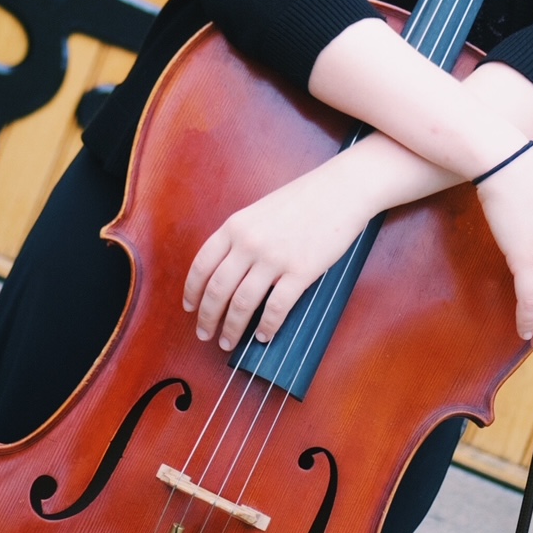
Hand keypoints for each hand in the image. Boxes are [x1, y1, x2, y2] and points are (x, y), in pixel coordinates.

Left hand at [182, 160, 373, 350]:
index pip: (202, 265)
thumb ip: (243, 237)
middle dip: (208, 318)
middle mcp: (249, 242)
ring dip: (231, 329)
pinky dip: (267, 327)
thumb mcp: (261, 210)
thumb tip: (230, 273)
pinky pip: (276, 308)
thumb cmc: (305, 198)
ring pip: (242, 304)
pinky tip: (264, 335)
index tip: (190, 308)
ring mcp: (274, 257)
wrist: (342, 189)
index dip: (192, 292)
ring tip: (228, 343)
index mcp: (236, 225)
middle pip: (217, 290)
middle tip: (205, 334)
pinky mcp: (300, 271)